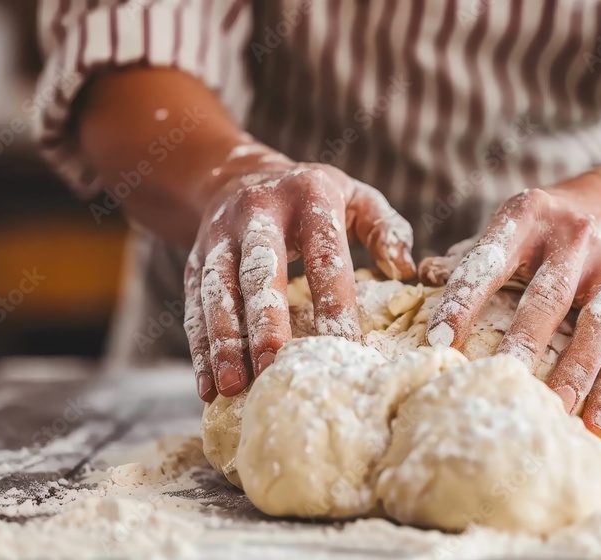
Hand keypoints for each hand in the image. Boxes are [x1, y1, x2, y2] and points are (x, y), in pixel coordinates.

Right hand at [184, 158, 415, 400]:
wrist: (237, 175)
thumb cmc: (313, 198)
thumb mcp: (356, 196)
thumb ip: (385, 228)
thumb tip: (406, 269)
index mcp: (308, 197)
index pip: (324, 255)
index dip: (334, 302)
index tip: (347, 347)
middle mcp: (258, 213)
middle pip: (260, 271)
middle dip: (265, 321)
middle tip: (274, 365)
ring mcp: (220, 237)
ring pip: (218, 292)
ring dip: (225, 341)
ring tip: (235, 386)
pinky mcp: (195, 261)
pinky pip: (194, 307)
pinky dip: (201, 348)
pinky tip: (208, 385)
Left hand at [421, 174, 600, 446]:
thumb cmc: (544, 229)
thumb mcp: (509, 225)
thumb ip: (469, 257)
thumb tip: (420, 278)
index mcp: (530, 217)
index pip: (490, 260)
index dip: (464, 300)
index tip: (436, 343)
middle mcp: (576, 242)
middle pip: (551, 297)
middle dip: (529, 342)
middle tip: (506, 383)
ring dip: (584, 378)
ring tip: (566, 419)